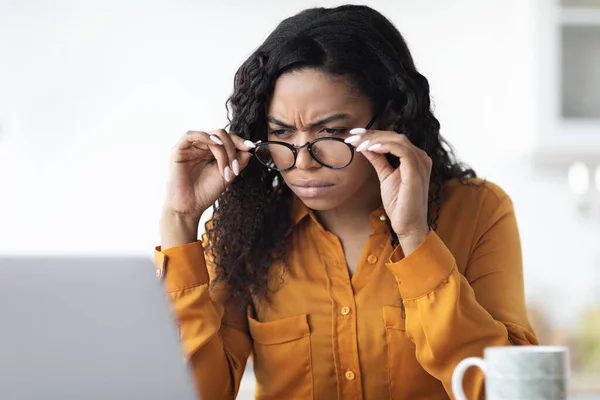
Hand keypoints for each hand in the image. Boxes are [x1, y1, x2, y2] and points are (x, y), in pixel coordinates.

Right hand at [163, 129, 254, 220]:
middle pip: (221, 136)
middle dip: (232, 150)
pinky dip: (205, 136)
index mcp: (212, 152)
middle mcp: (202, 147)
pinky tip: (214, 144)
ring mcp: (190, 148)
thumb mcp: (227, 176)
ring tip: (225, 168)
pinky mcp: (178, 150)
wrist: (190, 207)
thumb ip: (237, 162)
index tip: (251, 146)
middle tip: (235, 168)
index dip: (240, 141)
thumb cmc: (205, 193)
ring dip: (223, 149)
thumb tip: (249, 150)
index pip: (227, 139)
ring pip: (211, 136)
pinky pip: (190, 135)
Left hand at [345, 129, 431, 253]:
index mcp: (415, 158)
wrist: (408, 225)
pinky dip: (384, 147)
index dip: (374, 134)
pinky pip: (401, 151)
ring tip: (357, 143)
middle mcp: (421, 157)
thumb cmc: (399, 204)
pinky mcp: (416, 171)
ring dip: (375, 139)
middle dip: (372, 134)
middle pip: (395, 136)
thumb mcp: (385, 176)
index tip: (354, 134)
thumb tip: (364, 146)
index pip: (393, 139)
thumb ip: (378, 159)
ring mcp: (421, 163)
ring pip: (397, 140)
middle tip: (352, 135)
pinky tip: (370, 149)